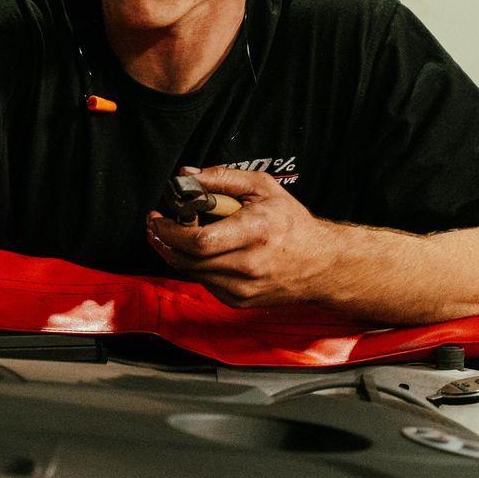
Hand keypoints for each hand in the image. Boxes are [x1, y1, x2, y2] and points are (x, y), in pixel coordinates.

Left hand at [144, 166, 337, 306]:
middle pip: (187, 259)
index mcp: (254, 233)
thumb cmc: (292, 224)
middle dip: (164, 241)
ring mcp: (242, 288)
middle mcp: (247, 265)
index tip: (158, 218)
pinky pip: (203, 282)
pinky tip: (202, 252)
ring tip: (176, 234)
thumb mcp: (263, 188)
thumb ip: (222, 177)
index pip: (198, 240)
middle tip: (157, 225)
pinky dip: (196, 266)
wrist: (321, 264)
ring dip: (176, 253)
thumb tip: (188, 176)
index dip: (169, 231)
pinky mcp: (238, 301)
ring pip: (191, 272)